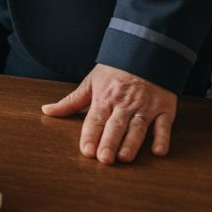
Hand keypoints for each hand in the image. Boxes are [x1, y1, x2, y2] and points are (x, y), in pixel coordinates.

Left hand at [42, 63, 177, 163]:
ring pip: (138, 127)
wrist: (145, 52)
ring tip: (125, 158)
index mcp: (105, 98)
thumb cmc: (115, 71)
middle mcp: (124, 104)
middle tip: (104, 159)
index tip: (86, 150)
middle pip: (116, 125)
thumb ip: (71, 101)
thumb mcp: (91, 82)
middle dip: (109, 142)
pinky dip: (162, 138)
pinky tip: (158, 151)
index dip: (91, 134)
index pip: (96, 119)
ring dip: (132, 143)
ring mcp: (145, 106)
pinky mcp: (164, 109)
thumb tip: (47, 111)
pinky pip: (164, 125)